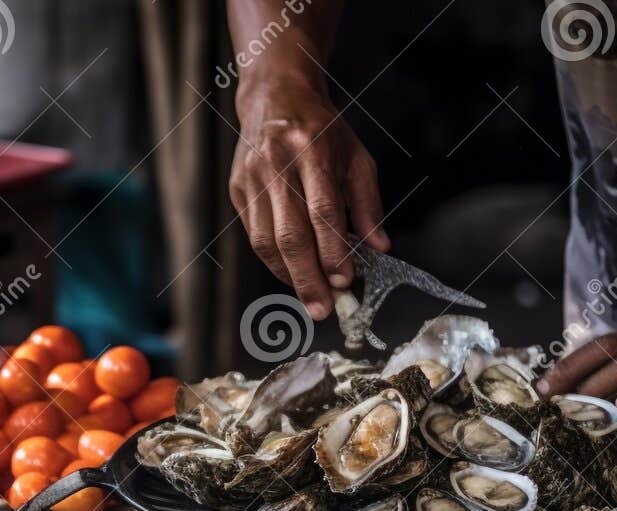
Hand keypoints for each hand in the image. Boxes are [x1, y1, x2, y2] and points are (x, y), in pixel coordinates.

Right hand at [230, 81, 389, 319]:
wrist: (275, 96)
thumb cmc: (323, 130)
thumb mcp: (356, 156)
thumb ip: (368, 203)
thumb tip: (380, 247)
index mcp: (312, 150)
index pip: (322, 211)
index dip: (333, 250)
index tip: (345, 281)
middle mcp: (277, 163)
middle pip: (290, 233)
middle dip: (308, 277)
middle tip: (324, 308)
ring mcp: (252, 177)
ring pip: (266, 240)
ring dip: (289, 276)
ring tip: (310, 299)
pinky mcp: (237, 189)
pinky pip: (255, 235)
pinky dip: (274, 261)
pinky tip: (292, 275)